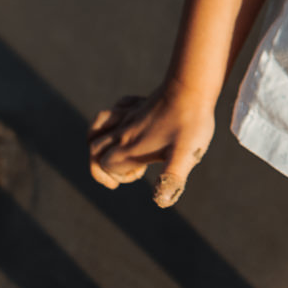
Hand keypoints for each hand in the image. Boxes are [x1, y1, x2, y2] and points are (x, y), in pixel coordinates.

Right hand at [88, 82, 216, 208]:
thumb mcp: (186, 156)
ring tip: (114, 150)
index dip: (115, 176)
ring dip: (98, 141)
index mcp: (132, 146)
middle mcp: (125, 131)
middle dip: (101, 165)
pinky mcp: (140, 103)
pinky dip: (114, 119)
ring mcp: (130, 115)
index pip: (104, 165)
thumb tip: (162, 201)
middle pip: (94, 148)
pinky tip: (128, 123)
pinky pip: (116, 109)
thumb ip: (172, 179)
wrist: (193, 86)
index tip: (137, 176)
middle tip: (132, 172)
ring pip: (97, 126)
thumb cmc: (191, 123)